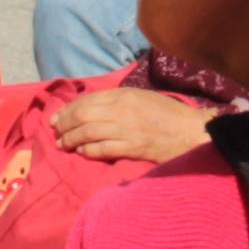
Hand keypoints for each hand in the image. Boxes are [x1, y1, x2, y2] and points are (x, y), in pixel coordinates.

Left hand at [48, 86, 213, 165]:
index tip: (57, 118)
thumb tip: (92, 108)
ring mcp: (126, 129)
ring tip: (63, 145)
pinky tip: (82, 152)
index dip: (68, 110)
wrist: (191, 132)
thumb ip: (119, 100)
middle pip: (83, 116)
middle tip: (56, 132)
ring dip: (71, 139)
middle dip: (64, 124)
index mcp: (125, 95)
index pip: (88, 100)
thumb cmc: (169, 114)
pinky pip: (102, 149)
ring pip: (88, 133)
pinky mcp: (132, 148)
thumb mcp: (143, 97)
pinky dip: (88, 151)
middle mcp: (122, 110)